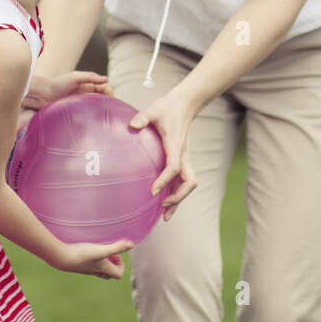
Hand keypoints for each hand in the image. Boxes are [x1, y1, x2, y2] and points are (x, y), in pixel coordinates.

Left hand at [16, 71, 114, 138]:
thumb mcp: (75, 77)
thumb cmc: (58, 83)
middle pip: (104, 99)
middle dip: (111, 104)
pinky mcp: (77, 113)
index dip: (111, 93)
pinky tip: (96, 123)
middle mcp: (87, 95)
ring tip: (108, 119)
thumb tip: (106, 79)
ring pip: (98, 109)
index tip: (113, 99)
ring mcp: (82, 105)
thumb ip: (90, 77)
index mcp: (89, 85)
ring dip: (103, 112)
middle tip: (114, 111)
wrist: (43, 95)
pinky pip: (89, 116)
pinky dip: (94, 119)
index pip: (105, 88)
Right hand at [52, 238, 135, 279]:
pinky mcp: (79, 264)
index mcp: (104, 269)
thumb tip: (132, 244)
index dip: (121, 265)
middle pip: (109, 273)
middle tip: (108, 250)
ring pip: (99, 268)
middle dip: (112, 262)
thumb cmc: (83, 255)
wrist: (61, 258)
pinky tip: (87, 246)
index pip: (118, 274)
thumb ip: (117, 247)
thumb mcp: (101, 250)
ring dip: (102, 259)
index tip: (115, 254)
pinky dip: (93, 257)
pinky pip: (90, 264)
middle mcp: (96, 271)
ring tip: (98, 247)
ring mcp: (87, 268)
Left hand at [127, 90, 198, 222]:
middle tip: (162, 207)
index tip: (152, 191)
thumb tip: (132, 125)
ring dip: (179, 200)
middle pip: (188, 182)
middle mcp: (183, 155)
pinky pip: (182, 181)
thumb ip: (143, 118)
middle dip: (178, 197)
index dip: (164, 181)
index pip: (174, 168)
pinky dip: (177, 194)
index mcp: (176, 146)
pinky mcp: (182, 160)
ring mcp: (184, 159)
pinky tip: (165, 203)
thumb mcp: (154, 110)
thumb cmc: (167, 109)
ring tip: (165, 215)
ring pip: (187, 185)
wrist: (184, 105)